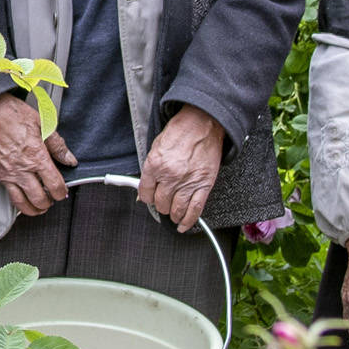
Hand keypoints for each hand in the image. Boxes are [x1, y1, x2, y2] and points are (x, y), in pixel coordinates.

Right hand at [0, 94, 72, 215]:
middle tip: (52, 199)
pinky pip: (8, 195)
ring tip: (39, 206)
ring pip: (22, 204)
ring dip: (34, 209)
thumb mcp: (43, 124)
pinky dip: (19, 200)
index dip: (62, 192)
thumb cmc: (13, 114)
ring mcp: (7, 174)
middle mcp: (22, 169)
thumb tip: (69, 160)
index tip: (63, 191)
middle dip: (49, 203)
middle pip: (39, 199)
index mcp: (36, 156)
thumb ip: (58, 146)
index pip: (54, 185)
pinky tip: (24, 196)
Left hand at [138, 105, 226, 230]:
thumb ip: (150, 170)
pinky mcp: (204, 185)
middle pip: (161, 203)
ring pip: (176, 210)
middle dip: (161, 205)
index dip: (147, 197)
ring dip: (173, 215)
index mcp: (155, 165)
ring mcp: (188, 182)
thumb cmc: (180, 131)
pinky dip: (189, 221)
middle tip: (163, 201)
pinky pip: (195, 209)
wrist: (203, 123)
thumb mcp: (156, 147)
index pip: (145, 193)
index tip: (149, 197)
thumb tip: (144, 191)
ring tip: (173, 215)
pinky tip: (184, 225)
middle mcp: (170, 176)